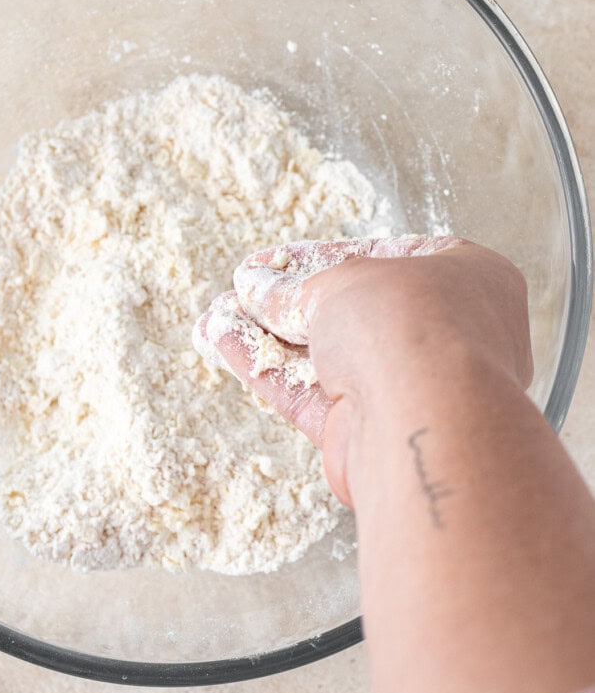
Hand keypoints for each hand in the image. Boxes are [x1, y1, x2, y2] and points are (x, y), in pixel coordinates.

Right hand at [194, 236, 532, 505]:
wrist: (424, 423)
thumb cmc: (411, 326)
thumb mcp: (346, 279)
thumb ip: (299, 287)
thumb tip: (258, 286)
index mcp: (471, 279)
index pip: (391, 259)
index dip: (328, 258)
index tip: (280, 260)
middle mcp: (449, 336)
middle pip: (356, 313)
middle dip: (292, 302)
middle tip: (248, 289)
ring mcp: (411, 390)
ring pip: (328, 358)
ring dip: (270, 336)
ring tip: (220, 314)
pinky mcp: (371, 434)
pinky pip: (311, 395)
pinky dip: (267, 369)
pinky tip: (222, 341)